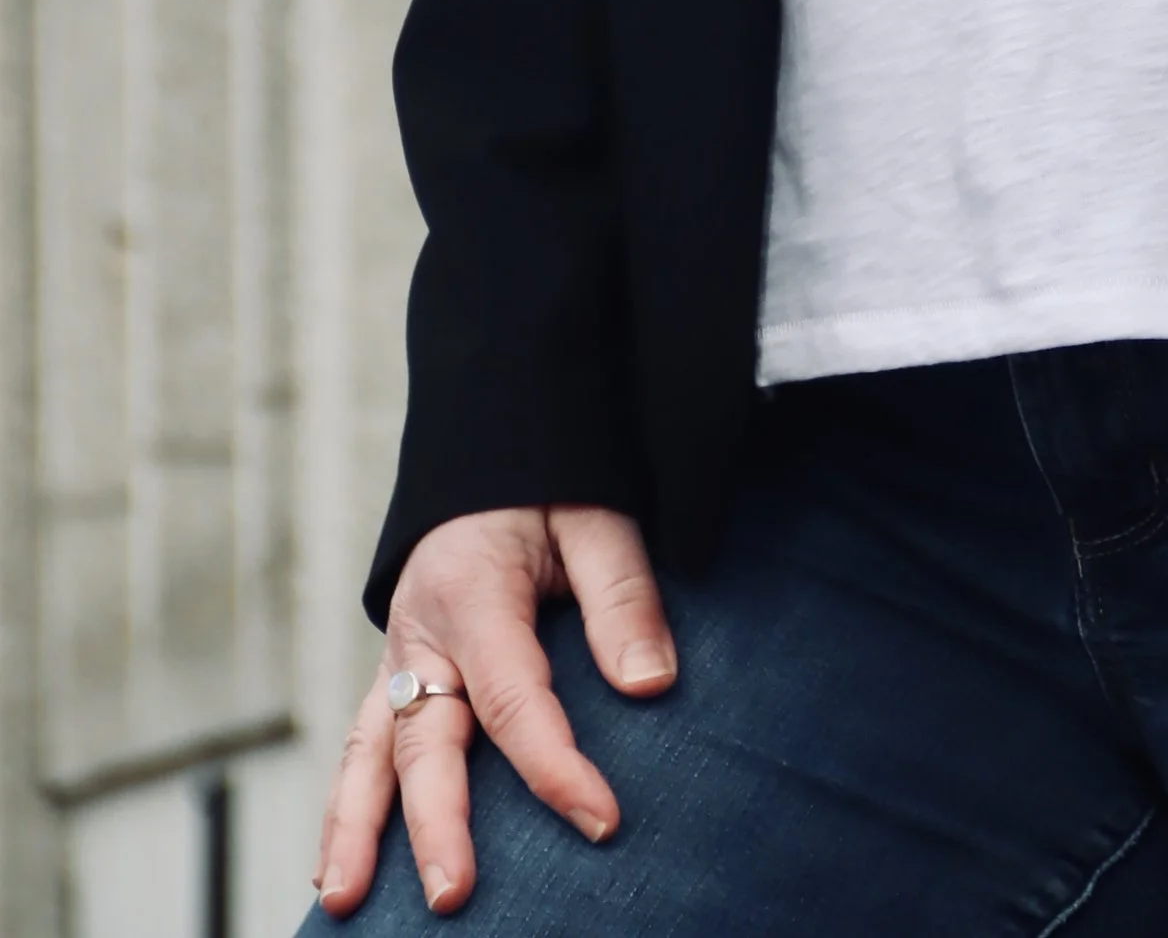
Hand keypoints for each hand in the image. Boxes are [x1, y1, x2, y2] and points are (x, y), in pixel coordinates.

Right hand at [314, 504, 678, 916]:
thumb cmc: (548, 484)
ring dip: (354, 830)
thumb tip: (648, 684)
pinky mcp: (395, 674)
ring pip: (367, 752)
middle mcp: (421, 632)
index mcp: (471, 590)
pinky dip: (348, 808)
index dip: (555, 765)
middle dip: (434, 823)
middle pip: (423, 740)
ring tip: (346, 905)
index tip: (600, 819)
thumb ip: (620, 596)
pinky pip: (364, 747)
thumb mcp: (597, 516)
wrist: (491, 452)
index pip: (512, 696)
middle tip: (452, 895)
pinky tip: (343, 871)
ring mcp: (399, 657)